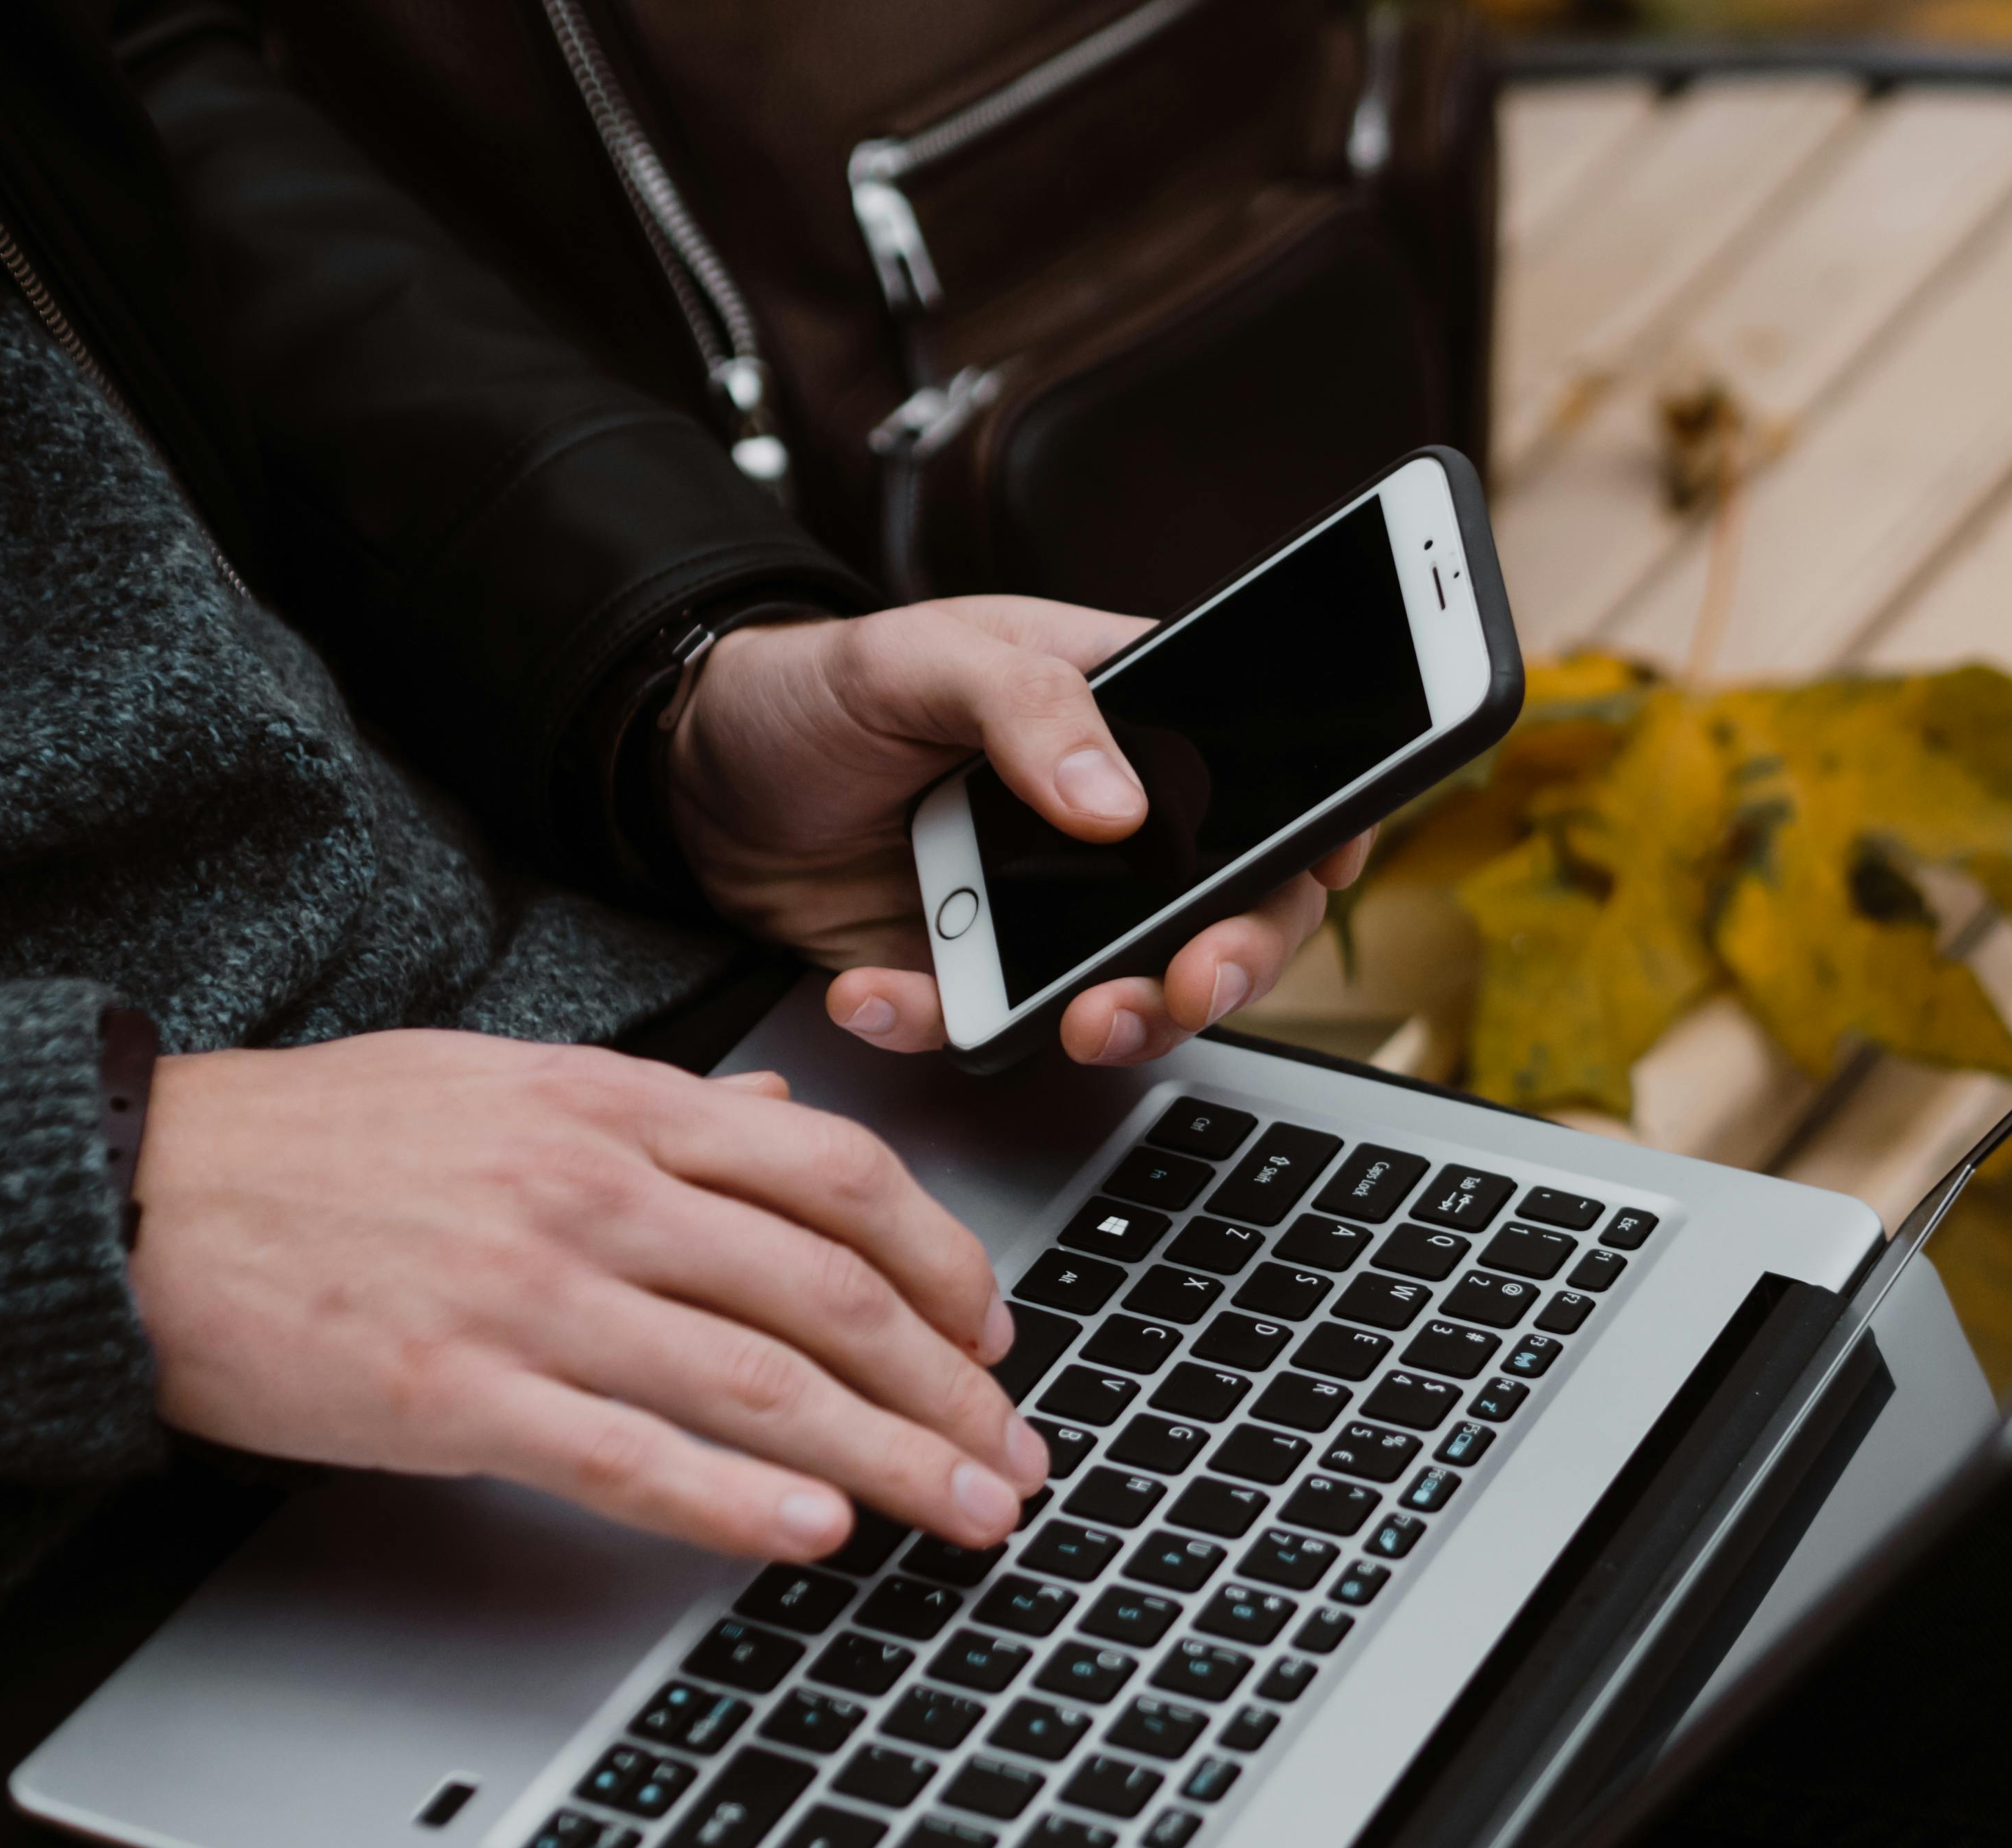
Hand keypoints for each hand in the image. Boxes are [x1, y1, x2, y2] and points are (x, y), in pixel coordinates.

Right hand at [127, 1031, 1046, 1559]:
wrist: (136, 1192)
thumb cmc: (318, 1141)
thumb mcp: (507, 1078)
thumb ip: (656, 1107)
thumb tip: (777, 1120)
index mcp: (615, 1106)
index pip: (835, 1177)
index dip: (943, 1261)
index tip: (993, 1331)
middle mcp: (593, 1190)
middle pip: (831, 1289)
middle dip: (949, 1384)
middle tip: (1014, 1451)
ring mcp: (529, 1293)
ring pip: (760, 1380)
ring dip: (888, 1459)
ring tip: (968, 1512)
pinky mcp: (455, 1395)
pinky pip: (630, 1459)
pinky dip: (738, 1501)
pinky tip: (816, 1535)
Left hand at [662, 598, 1369, 1065]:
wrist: (685, 772)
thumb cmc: (815, 685)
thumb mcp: (923, 656)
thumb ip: (1028, 709)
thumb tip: (1124, 805)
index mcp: (1131, 716)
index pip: (1270, 769)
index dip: (1322, 824)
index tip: (1327, 868)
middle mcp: (1111, 823)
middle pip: (1228, 907)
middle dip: (1226, 961)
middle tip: (1187, 985)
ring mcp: (1048, 906)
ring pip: (1133, 988)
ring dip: (1115, 1019)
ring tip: (1067, 1024)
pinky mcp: (975, 970)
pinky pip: (994, 1024)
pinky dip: (944, 1026)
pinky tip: (877, 991)